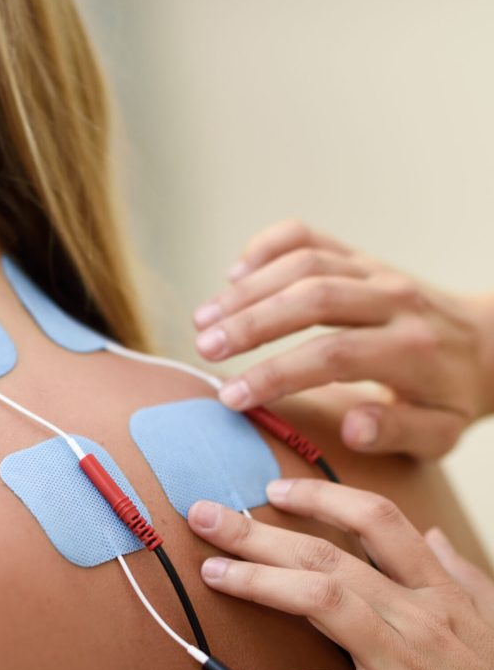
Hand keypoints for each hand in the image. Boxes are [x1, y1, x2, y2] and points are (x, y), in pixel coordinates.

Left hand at [188, 482, 493, 669]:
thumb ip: (459, 572)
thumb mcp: (491, 619)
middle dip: (260, 533)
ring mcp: (402, 664)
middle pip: (327, 557)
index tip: (273, 489)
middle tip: (207, 516)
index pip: (375, 520)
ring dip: (261, 585)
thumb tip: (431, 533)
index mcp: (435, 590)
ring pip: (323, 604)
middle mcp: (414, 616)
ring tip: (213, 573)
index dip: (321, 498)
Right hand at [192, 220, 493, 457]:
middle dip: (250, 323)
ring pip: (302, 263)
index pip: (332, 355)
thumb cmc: (448, 395)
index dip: (275, 375)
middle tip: (204, 348)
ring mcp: (373, 270)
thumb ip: (399, 433)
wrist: (482, 341)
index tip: (232, 398)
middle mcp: (392, 299)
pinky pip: (307, 236)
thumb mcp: (439, 432)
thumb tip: (352, 427)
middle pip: (311, 298)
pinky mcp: (358, 256)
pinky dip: (266, 247)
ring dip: (247, 290)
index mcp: (411, 349)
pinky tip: (234, 273)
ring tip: (203, 319)